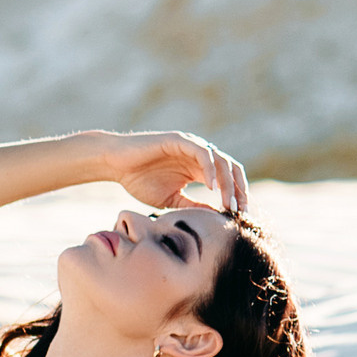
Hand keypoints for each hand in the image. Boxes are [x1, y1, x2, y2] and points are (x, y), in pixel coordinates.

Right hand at [94, 131, 248, 215]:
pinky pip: (202, 153)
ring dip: (227, 183)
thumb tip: (216, 217)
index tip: (240, 215)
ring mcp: (191, 145)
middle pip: (230, 169)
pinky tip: (210, 187)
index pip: (227, 179)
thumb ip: (193, 205)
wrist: (116, 165)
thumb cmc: (139, 181)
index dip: (236, 196)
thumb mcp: (171, 200)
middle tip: (240, 210)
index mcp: (199, 168)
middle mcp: (199, 155)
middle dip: (238, 190)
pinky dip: (209, 169)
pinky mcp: (180, 140)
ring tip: (227, 202)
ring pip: (220, 161)